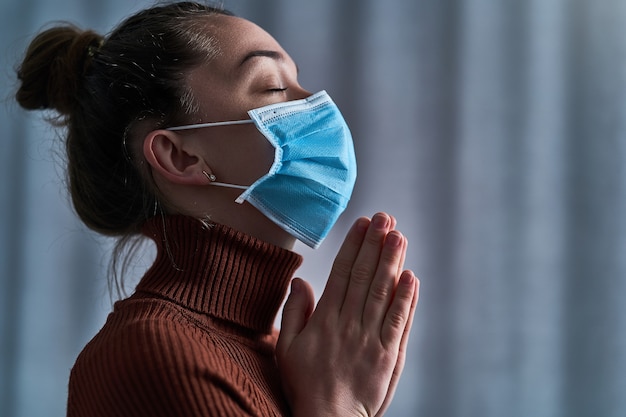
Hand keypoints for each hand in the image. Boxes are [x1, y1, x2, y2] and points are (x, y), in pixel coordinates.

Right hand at [277, 212, 419, 416]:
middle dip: (375, 244)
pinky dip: (406, 299)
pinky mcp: (388, 355)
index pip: (342, 273)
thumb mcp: (286, 348)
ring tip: (399, 236)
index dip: (353, 246)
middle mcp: (349, 324)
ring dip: (392, 263)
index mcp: (324, 320)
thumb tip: (300, 281)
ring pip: (383, 293)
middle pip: (364, 276)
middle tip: (384, 218)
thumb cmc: (305, 384)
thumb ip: (294, 312)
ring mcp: (371, 339)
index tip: (361, 224)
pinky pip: (399, 322)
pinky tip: (411, 277)